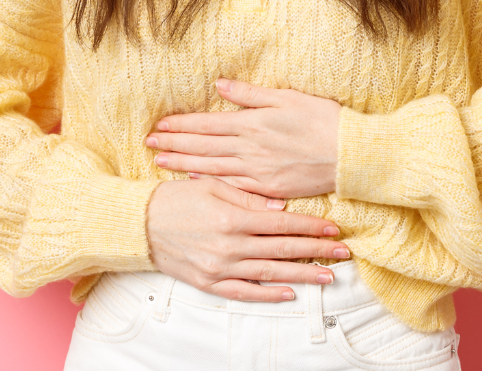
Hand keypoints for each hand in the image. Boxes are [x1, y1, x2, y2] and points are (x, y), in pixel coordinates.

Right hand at [145, 176, 350, 301]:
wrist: (139, 225)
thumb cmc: (175, 199)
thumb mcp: (211, 186)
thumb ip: (247, 197)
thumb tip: (279, 208)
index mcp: (232, 217)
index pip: (282, 224)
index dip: (310, 226)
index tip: (333, 228)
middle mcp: (230, 246)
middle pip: (282, 250)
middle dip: (316, 251)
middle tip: (342, 252)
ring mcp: (219, 267)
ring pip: (269, 274)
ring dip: (301, 275)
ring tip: (327, 277)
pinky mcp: (208, 282)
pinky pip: (243, 292)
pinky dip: (267, 295)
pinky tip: (288, 293)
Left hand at [147, 78, 341, 199]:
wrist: (350, 154)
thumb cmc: (322, 120)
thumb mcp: (287, 97)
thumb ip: (250, 94)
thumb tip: (219, 86)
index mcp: (252, 124)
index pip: (206, 124)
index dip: (180, 125)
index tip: (159, 126)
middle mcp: (250, 149)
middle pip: (203, 147)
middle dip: (173, 145)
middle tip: (148, 144)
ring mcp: (258, 172)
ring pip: (212, 168)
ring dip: (184, 164)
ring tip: (161, 162)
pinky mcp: (268, 189)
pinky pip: (232, 187)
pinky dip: (211, 183)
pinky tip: (194, 182)